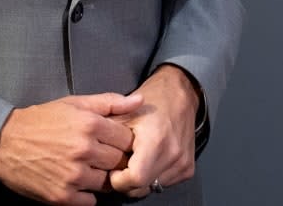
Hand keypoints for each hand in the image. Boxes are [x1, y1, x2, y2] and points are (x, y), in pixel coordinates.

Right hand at [0, 92, 142, 205]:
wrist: (4, 143)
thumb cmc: (41, 120)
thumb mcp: (75, 103)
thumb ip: (110, 102)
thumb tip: (140, 101)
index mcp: (90, 125)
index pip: (127, 138)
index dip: (121, 139)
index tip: (112, 140)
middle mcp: (84, 151)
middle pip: (119, 162)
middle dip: (113, 158)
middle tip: (100, 154)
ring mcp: (73, 176)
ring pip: (106, 183)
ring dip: (100, 176)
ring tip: (86, 166)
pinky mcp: (62, 197)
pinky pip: (90, 201)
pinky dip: (86, 193)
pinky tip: (75, 180)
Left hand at [108, 65, 199, 197]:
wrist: (179, 93)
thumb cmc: (150, 101)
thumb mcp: (122, 113)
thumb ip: (107, 137)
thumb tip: (95, 160)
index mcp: (156, 140)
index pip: (135, 179)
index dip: (118, 179)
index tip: (113, 169)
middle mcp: (173, 154)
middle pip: (142, 188)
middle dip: (126, 182)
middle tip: (121, 164)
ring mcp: (183, 163)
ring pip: (152, 188)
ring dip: (140, 181)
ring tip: (135, 159)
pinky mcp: (188, 168)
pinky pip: (164, 184)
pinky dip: (153, 177)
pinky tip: (149, 160)